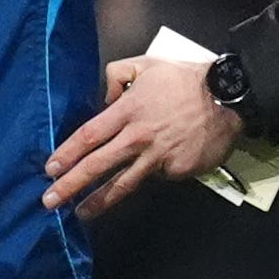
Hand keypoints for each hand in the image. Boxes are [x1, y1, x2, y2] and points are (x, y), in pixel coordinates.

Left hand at [43, 57, 243, 217]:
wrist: (229, 96)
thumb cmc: (186, 79)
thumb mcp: (147, 63)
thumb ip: (117, 74)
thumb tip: (104, 98)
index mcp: (128, 111)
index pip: (89, 136)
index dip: (67, 153)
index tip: (50, 169)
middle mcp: (138, 136)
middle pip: (98, 165)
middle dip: (71, 184)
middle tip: (50, 200)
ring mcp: (157, 157)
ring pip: (122, 183)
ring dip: (98, 201)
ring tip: (80, 214)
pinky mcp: (176, 170)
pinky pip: (157, 177)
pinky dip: (149, 178)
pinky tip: (150, 175)